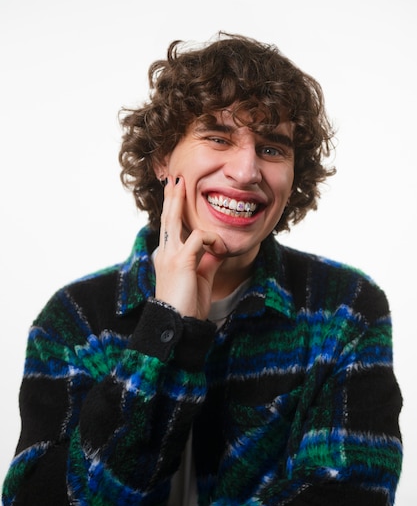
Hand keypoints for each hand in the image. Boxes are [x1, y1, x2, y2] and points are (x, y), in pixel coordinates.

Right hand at [154, 176, 227, 319]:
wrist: (178, 325)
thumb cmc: (188, 306)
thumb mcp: (200, 278)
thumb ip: (207, 261)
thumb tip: (218, 249)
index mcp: (167, 257)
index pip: (170, 228)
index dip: (173, 210)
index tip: (177, 195)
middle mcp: (164, 253)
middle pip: (167, 218)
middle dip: (172, 197)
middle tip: (175, 180)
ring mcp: (170, 255)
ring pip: (175, 219)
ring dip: (181, 203)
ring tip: (184, 186)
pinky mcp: (181, 261)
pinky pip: (200, 237)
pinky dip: (214, 240)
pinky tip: (221, 250)